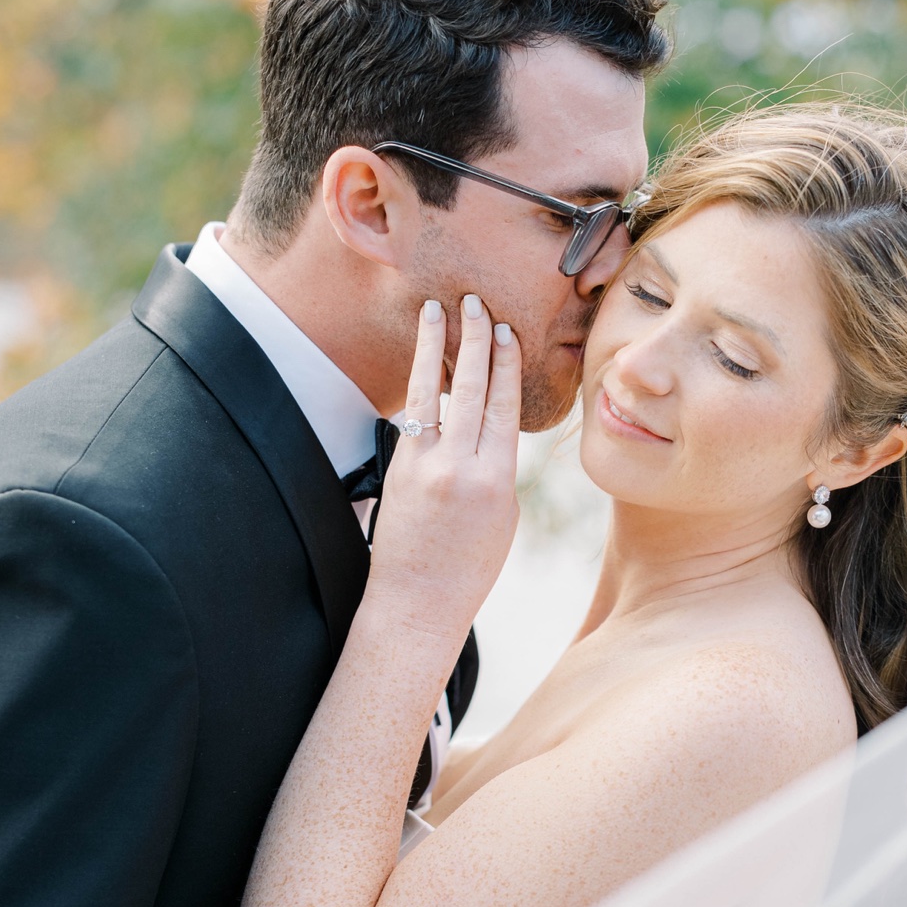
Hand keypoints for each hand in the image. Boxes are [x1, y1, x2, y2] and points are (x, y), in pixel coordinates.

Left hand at [366, 295, 521, 651]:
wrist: (417, 603)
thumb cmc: (467, 568)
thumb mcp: (503, 519)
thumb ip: (498, 470)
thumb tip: (487, 432)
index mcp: (497, 480)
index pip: (505, 407)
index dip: (506, 365)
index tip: (508, 332)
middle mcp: (461, 467)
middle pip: (472, 388)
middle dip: (476, 340)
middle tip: (477, 302)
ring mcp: (426, 466)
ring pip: (436, 391)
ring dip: (439, 346)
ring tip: (441, 309)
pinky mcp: (399, 469)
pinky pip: (413, 414)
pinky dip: (419, 380)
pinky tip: (420, 356)